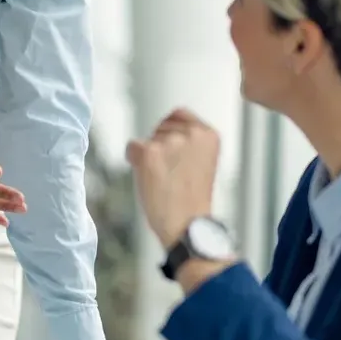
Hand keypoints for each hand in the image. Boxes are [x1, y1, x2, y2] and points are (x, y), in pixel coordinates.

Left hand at [126, 108, 220, 248]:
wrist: (187, 225)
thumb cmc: (192, 199)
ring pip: (146, 139)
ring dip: (149, 157)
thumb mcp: (202, 161)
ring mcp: (170, 141)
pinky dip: (134, 162)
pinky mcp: (149, 152)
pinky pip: (131, 148)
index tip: (174, 155)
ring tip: (164, 180)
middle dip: (160, 147)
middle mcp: (192, 133)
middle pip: (161, 127)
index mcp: (209, 134)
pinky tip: (150, 179)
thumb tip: (162, 128)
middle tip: (171, 175)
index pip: (179, 114)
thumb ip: (189, 141)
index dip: (171, 134)